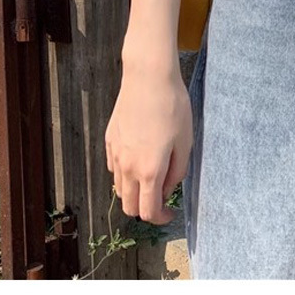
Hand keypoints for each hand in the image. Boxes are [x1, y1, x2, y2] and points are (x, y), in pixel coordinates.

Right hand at [105, 58, 191, 225]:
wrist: (148, 76)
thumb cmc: (172, 106)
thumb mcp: (185, 142)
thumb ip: (176, 173)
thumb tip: (167, 189)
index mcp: (149, 171)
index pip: (148, 212)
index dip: (160, 218)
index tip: (169, 213)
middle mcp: (127, 167)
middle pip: (129, 206)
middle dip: (145, 209)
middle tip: (160, 197)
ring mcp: (115, 153)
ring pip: (119, 188)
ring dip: (133, 191)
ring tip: (150, 175)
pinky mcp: (109, 140)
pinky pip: (114, 168)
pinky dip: (124, 173)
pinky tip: (138, 157)